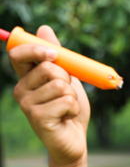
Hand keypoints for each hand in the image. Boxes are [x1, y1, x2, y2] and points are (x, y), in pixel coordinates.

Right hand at [9, 25, 90, 165]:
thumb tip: (44, 28)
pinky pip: (66, 101)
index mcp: (27, 78)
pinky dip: (74, 108)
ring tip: (67, 108)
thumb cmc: (70, 108)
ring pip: (60, 85)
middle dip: (67, 79)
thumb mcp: (67, 78)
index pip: (19, 54)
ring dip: (72, 96)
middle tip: (67, 94)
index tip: (54, 54)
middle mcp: (21, 90)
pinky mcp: (38, 119)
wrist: (75, 139)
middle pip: (48, 68)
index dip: (36, 49)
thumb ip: (57, 56)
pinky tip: (67, 117)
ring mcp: (27, 106)